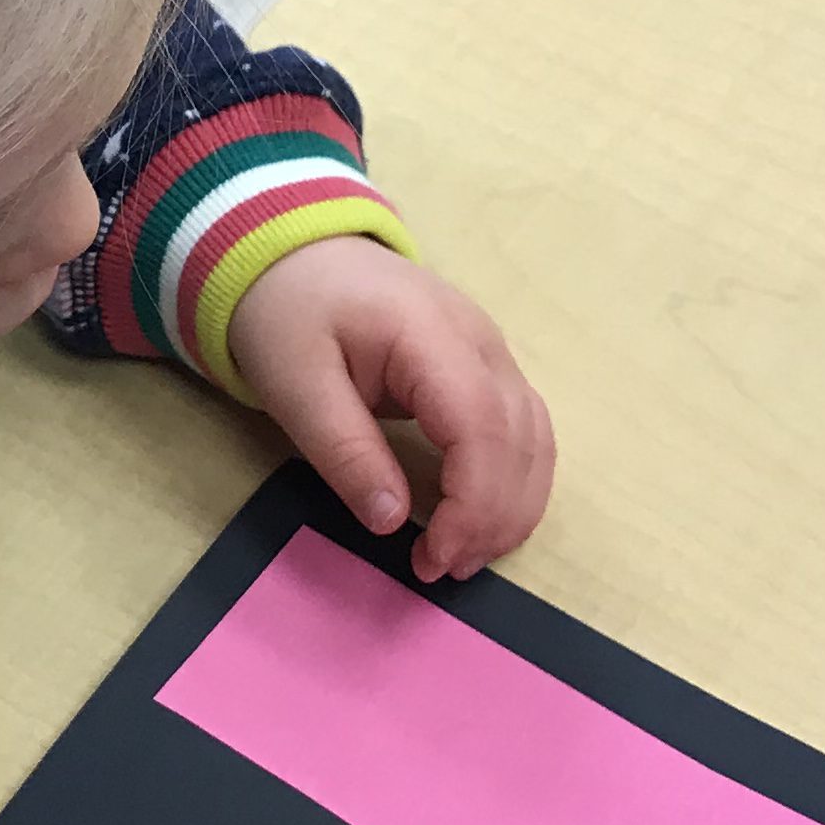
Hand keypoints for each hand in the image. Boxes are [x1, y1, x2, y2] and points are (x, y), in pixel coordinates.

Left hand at [227, 239, 554, 579]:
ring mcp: (490, 349)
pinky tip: (483, 520)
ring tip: (464, 558)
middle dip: (494, 517)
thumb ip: (344, 450)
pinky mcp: (486, 366)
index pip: (482, 426)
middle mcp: (480, 338)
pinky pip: (523, 428)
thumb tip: (392, 520)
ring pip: (535, 436)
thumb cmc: (288, 314)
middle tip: (442, 570)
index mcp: (429, 333)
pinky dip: (514, 480)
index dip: (473, 503)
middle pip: (521, 437)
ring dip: (513, 505)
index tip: (434, 557)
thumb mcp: (294, 385)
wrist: (295, 254)